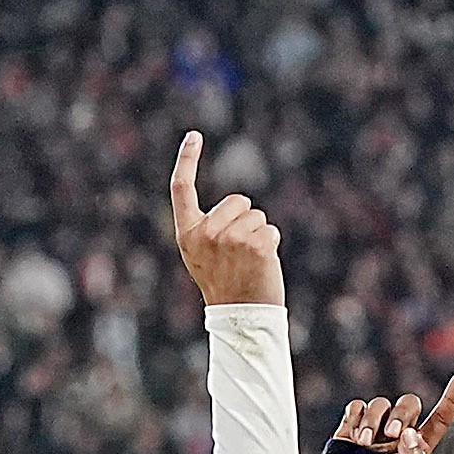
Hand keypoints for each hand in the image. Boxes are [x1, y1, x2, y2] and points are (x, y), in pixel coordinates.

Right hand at [169, 131, 283, 307]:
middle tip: (239, 252)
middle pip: (237, 201)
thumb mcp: (204, 255)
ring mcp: (230, 239)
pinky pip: (270, 230)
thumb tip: (239, 205)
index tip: (194, 135)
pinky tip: (262, 264)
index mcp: (187, 234)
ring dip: (259, 235)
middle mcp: (206, 233)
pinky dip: (272, 244)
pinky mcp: (255, 246)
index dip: (187, 159)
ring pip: (257, 216)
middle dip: (245, 218)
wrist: (240, 317)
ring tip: (249, 262)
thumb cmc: (225, 285)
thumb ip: (210, 228)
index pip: (181, 189)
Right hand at [336, 375, 453, 453]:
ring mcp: (375, 429)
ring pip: (380, 404)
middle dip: (401, 414)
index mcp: (418, 446)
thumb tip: (409, 434)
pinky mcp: (351, 428)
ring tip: (364, 443)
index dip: (451, 398)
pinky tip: (352, 435)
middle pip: (409, 404)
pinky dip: (355, 416)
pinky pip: (357, 407)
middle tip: (392, 434)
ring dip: (373, 420)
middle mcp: (398, 433)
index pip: (440, 418)